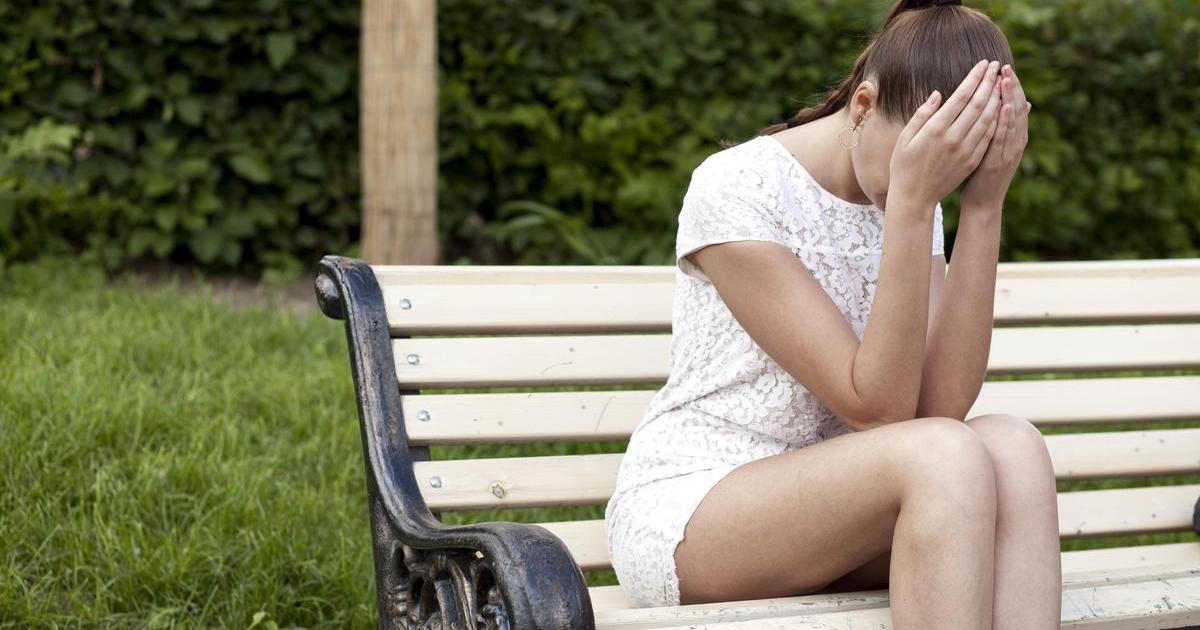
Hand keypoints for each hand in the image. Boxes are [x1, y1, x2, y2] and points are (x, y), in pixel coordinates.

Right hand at [888, 59, 1003, 209]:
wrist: (913, 198)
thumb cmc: (903, 166)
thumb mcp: (905, 138)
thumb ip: (921, 114)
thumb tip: (937, 94)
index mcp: (935, 129)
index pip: (961, 96)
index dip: (974, 78)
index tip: (984, 63)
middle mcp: (953, 138)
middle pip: (978, 104)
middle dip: (989, 82)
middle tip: (998, 66)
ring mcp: (965, 150)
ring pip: (988, 119)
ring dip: (997, 98)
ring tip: (1002, 82)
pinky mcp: (972, 161)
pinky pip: (989, 136)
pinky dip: (998, 120)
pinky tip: (1001, 108)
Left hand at [961, 64, 1030, 209]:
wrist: (983, 203)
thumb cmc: (985, 174)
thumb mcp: (997, 146)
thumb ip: (1006, 126)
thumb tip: (1020, 103)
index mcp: (1014, 137)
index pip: (1015, 105)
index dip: (1012, 87)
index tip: (1005, 68)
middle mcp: (1015, 142)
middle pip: (1016, 109)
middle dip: (1012, 87)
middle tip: (1005, 67)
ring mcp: (1008, 152)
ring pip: (1012, 121)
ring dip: (1010, 99)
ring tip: (1006, 79)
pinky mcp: (998, 162)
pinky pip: (1002, 140)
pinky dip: (1005, 123)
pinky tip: (1004, 107)